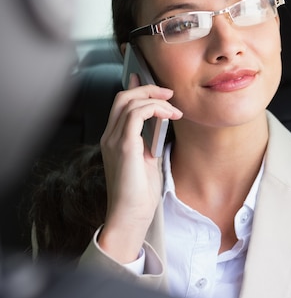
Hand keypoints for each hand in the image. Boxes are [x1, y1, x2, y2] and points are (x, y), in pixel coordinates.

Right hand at [98, 74, 181, 262]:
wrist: (131, 216)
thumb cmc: (140, 194)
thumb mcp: (147, 160)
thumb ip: (150, 139)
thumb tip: (160, 120)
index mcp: (113, 140)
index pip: (121, 105)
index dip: (136, 88)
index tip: (151, 82)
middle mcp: (109, 137)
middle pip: (123, 97)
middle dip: (148, 89)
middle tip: (169, 94)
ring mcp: (114, 140)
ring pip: (130, 102)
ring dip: (156, 100)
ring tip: (174, 110)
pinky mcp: (124, 146)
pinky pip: (137, 114)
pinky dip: (154, 109)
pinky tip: (168, 116)